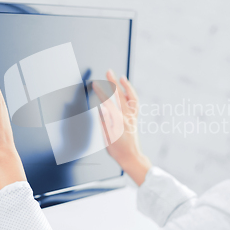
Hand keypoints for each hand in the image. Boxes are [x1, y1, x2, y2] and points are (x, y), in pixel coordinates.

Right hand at [93, 70, 151, 185]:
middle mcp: (127, 117)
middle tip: (108, 72)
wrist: (131, 157)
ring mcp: (132, 117)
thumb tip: (102, 108)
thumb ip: (105, 122)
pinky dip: (130, 94)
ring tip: (121, 77)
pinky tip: (126, 90)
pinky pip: (134, 103)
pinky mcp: (134, 119)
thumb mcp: (107, 137)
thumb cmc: (118, 150)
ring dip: (126, 86)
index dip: (101, 92)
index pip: (108, 102)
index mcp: (118, 122)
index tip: (95, 84)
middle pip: (120, 96)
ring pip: (131, 98)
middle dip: (113, 82)